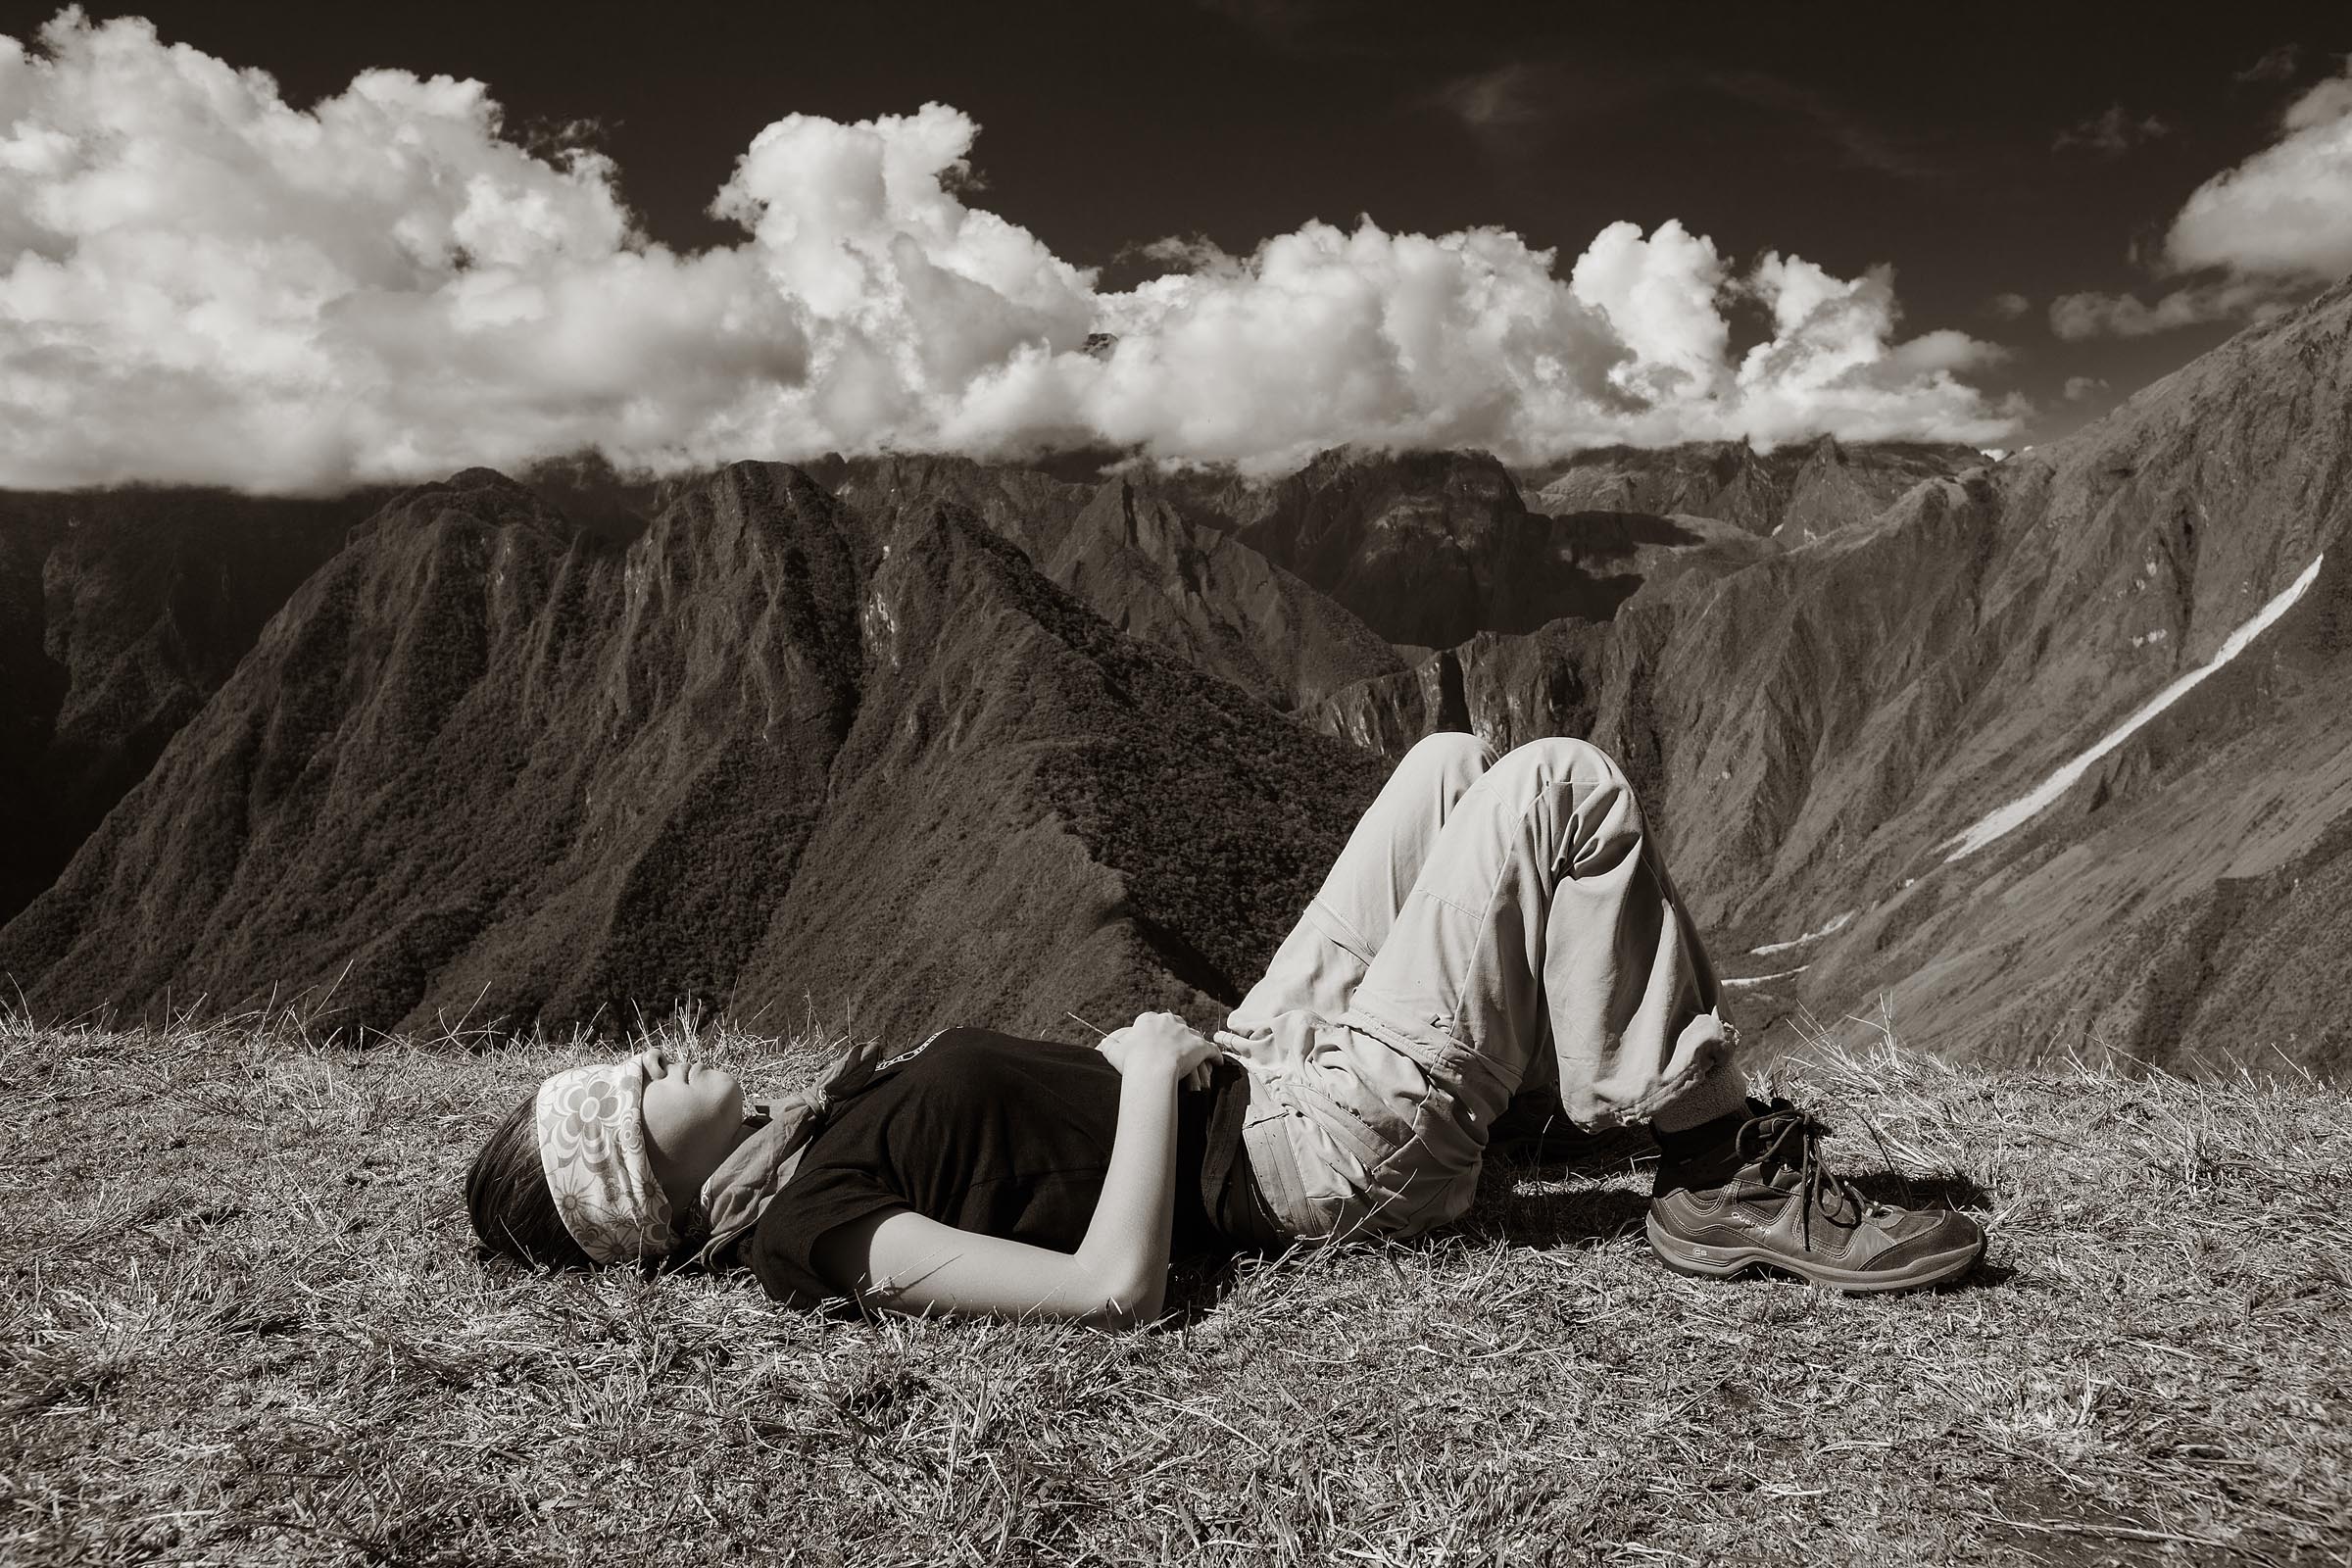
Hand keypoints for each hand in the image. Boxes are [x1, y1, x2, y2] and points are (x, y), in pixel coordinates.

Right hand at [1097, 1011, 1219, 1088]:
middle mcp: (1168, 1021)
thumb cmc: (1131, 1061)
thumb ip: (1108, 1045)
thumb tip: (1101, 1044)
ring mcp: (1186, 1032)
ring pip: (1193, 1035)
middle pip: (1175, 1024)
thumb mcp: (1113, 1051)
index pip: (1154, 1022)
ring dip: (1194, 1045)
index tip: (1155, 1045)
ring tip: (1195, 1058)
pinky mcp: (1200, 1045)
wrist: (1151, 1069)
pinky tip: (1217, 1062)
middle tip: (1175, 1050)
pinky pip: (1211, 1049)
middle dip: (1176, 1035)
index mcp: (1148, 1020)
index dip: (1156, 1034)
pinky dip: (1214, 1055)